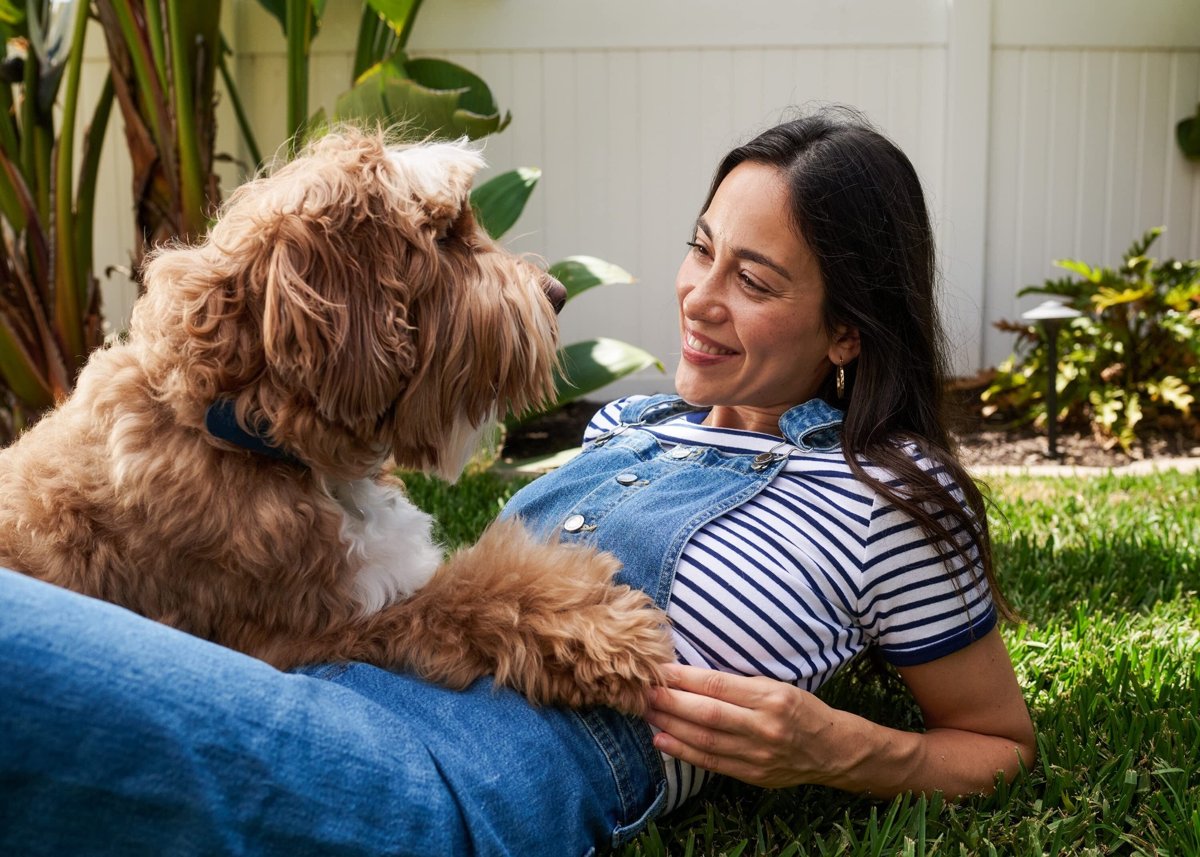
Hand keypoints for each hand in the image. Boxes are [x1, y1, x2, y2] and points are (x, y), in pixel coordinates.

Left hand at [644, 663, 844, 788]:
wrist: (831, 750)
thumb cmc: (799, 709)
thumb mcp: (776, 685)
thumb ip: (738, 685)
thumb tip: (691, 677)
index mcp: (771, 696)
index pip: (718, 685)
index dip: (685, 678)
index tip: (661, 671)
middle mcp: (764, 726)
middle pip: (707, 713)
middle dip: (670, 702)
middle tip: (644, 691)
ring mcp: (758, 754)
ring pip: (705, 740)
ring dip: (670, 726)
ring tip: (647, 713)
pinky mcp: (753, 775)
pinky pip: (711, 762)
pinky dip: (683, 751)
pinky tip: (662, 740)